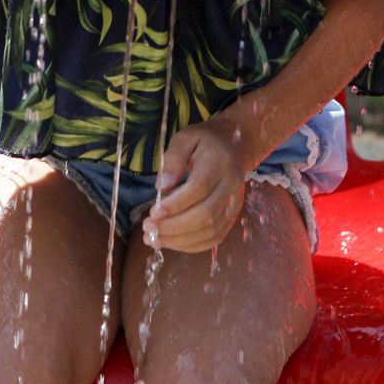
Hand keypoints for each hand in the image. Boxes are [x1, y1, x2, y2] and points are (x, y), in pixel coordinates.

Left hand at [142, 118, 250, 252]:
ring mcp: (235, 203)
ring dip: (180, 240)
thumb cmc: (205, 141)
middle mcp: (232, 186)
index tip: (153, 213)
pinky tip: (172, 242)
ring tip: (154, 239)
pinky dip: (193, 246)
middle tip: (148, 229)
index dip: (175, 204)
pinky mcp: (232, 216)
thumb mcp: (185, 138)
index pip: (199, 189)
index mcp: (220, 163)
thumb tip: (161, 187)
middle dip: (174, 226)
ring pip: (211, 230)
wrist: (235, 146)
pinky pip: (215, 237)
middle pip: (206, 214)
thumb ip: (172, 159)